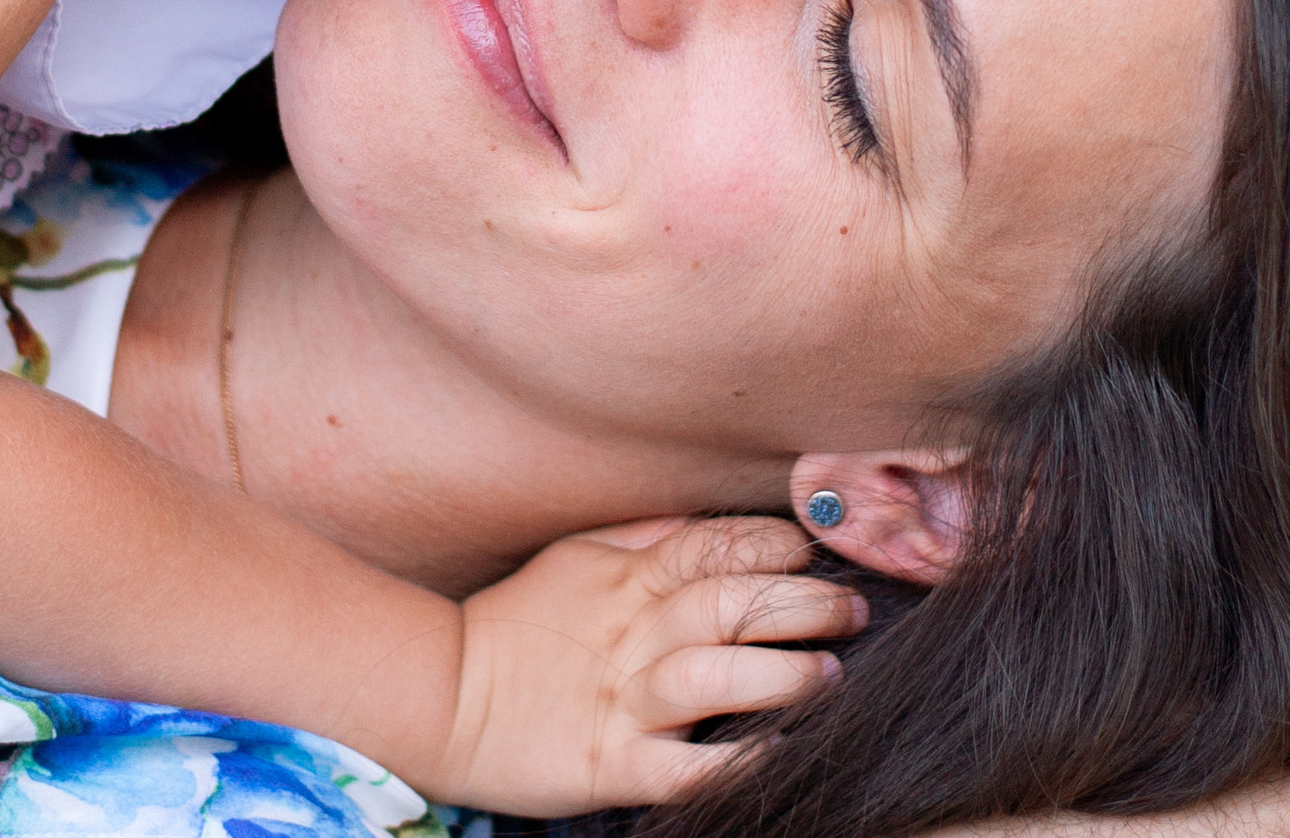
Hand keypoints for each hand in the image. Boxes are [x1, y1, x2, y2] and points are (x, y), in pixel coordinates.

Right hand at [436, 515, 861, 815]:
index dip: (770, 544)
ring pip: (710, 678)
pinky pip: (681, 769)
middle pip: (724, 604)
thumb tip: (713, 521)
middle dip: (798, 603)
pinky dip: (731, 764)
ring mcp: (620, 701)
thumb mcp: (577, 558)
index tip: (813, 548)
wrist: (439, 696)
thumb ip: (646, 536)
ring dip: (776, 675)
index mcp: (626, 580)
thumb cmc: (518, 625)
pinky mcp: (608, 764)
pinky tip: (777, 755)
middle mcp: (631, 635)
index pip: (711, 547)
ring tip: (827, 677)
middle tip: (850, 608)